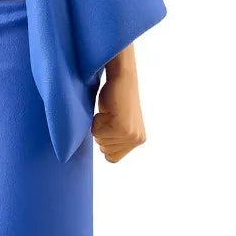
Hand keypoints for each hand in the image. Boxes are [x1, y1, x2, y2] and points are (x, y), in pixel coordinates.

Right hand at [91, 45, 145, 162]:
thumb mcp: (118, 124)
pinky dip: (97, 121)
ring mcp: (131, 135)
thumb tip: (105, 152)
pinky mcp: (122, 128)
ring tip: (109, 112)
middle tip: (109, 115)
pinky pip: (97, 133)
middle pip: (105, 151)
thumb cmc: (115, 97)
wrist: (122, 77)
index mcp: (139, 139)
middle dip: (102, 132)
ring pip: (100, 141)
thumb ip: (116, 139)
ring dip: (99, 125)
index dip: (104, 140)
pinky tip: (107, 109)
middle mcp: (138, 139)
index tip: (110, 123)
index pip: (112, 158)